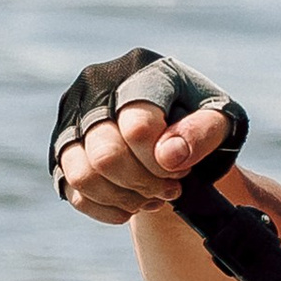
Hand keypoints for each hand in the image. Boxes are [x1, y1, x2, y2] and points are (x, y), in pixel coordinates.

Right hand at [51, 48, 248, 221]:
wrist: (170, 126)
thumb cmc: (197, 119)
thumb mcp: (219, 118)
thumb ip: (202, 132)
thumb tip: (168, 155)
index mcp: (138, 72)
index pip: (137, 127)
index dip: (161, 162)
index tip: (182, 170)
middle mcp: (96, 89)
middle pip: (106, 154)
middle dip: (143, 184)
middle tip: (169, 189)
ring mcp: (72, 120)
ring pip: (82, 174)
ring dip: (123, 198)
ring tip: (150, 199)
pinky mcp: (61, 150)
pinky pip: (73, 191)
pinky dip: (106, 208)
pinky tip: (131, 206)